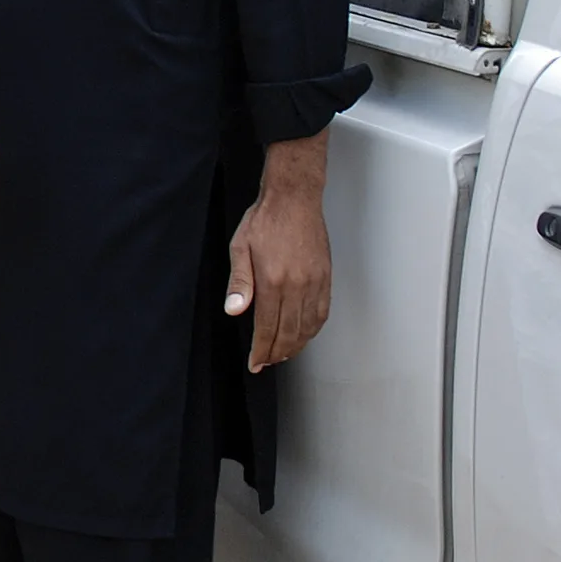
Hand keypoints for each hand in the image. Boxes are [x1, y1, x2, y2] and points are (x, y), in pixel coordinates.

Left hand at [225, 130, 333, 371]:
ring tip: (282, 354)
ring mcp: (314, 282)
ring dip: (296, 345)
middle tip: (266, 363)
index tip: (255, 363)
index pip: (267, 326)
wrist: (294, 199)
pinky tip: (304, 335)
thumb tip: (235, 311)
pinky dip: (313, 329)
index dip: (261, 349)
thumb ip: (239, 282)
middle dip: (276, 352)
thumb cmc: (264, 221)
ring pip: (307, 326)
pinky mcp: (325, 277)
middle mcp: (297, 285)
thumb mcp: (240, 247)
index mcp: (273, 279)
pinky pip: (322, 312)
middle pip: (288, 332)